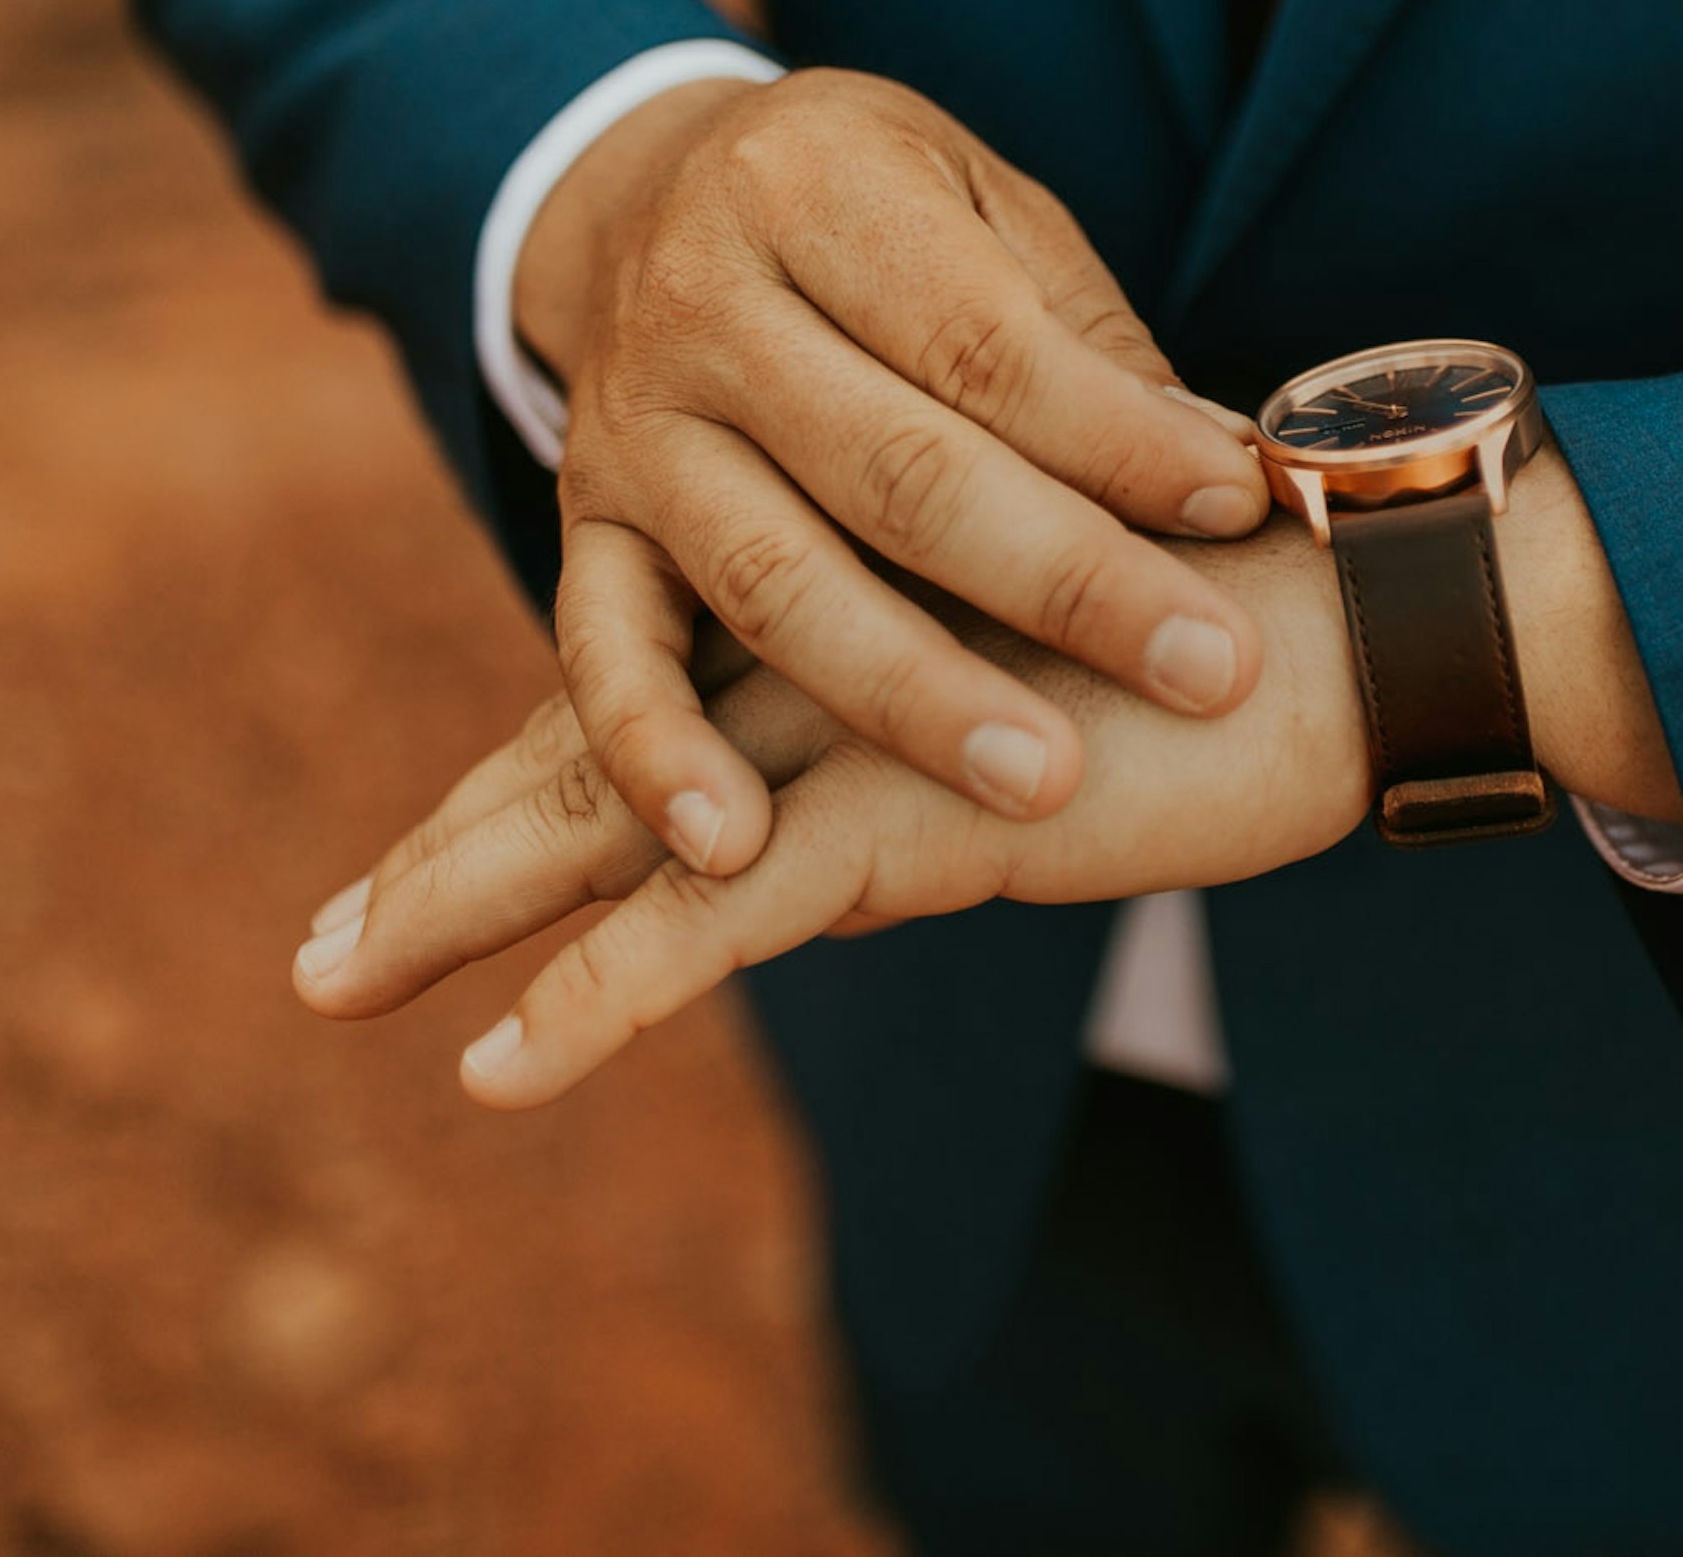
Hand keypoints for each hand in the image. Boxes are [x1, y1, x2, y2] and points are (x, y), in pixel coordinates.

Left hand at [307, 526, 1370, 1104]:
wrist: (1363, 617)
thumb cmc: (1241, 656)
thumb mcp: (1057, 726)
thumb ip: (933, 780)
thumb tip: (850, 886)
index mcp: (854, 639)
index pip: (654, 718)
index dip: (528, 791)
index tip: (411, 872)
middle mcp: (826, 665)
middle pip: (592, 766)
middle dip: (448, 862)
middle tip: (319, 954)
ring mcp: (859, 726)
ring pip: (614, 826)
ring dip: (462, 908)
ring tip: (333, 981)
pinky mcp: (916, 802)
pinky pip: (721, 917)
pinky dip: (604, 1000)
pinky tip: (502, 1065)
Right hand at [509, 68, 1274, 878]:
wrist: (644, 192)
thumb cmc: (870, 214)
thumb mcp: (981, 206)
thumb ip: (1084, 340)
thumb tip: (1229, 469)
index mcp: (816, 187)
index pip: (982, 341)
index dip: (1115, 436)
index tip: (1238, 510)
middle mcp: (701, 302)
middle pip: (894, 469)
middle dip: (1064, 583)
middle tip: (1207, 673)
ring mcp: (630, 425)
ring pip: (773, 580)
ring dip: (910, 697)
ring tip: (1043, 785)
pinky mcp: (584, 527)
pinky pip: (604, 654)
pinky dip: (659, 756)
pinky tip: (738, 849)